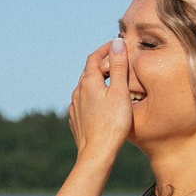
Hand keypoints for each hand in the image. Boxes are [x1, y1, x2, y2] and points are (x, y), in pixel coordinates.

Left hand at [66, 38, 133, 160]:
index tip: (117, 45)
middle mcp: (78, 92)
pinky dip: (94, 96)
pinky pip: (84, 101)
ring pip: (86, 87)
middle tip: (117, 61)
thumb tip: (116, 42)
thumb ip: (118, 66)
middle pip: (89, 71)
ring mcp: (75, 106)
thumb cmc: (113, 123)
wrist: (97, 153)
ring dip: (98, 81)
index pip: (94, 57)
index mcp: (88, 82)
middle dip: (102, 64)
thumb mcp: (120, 92)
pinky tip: (103, 102)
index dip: (106, 49)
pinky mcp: (76, 119)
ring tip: (112, 81)